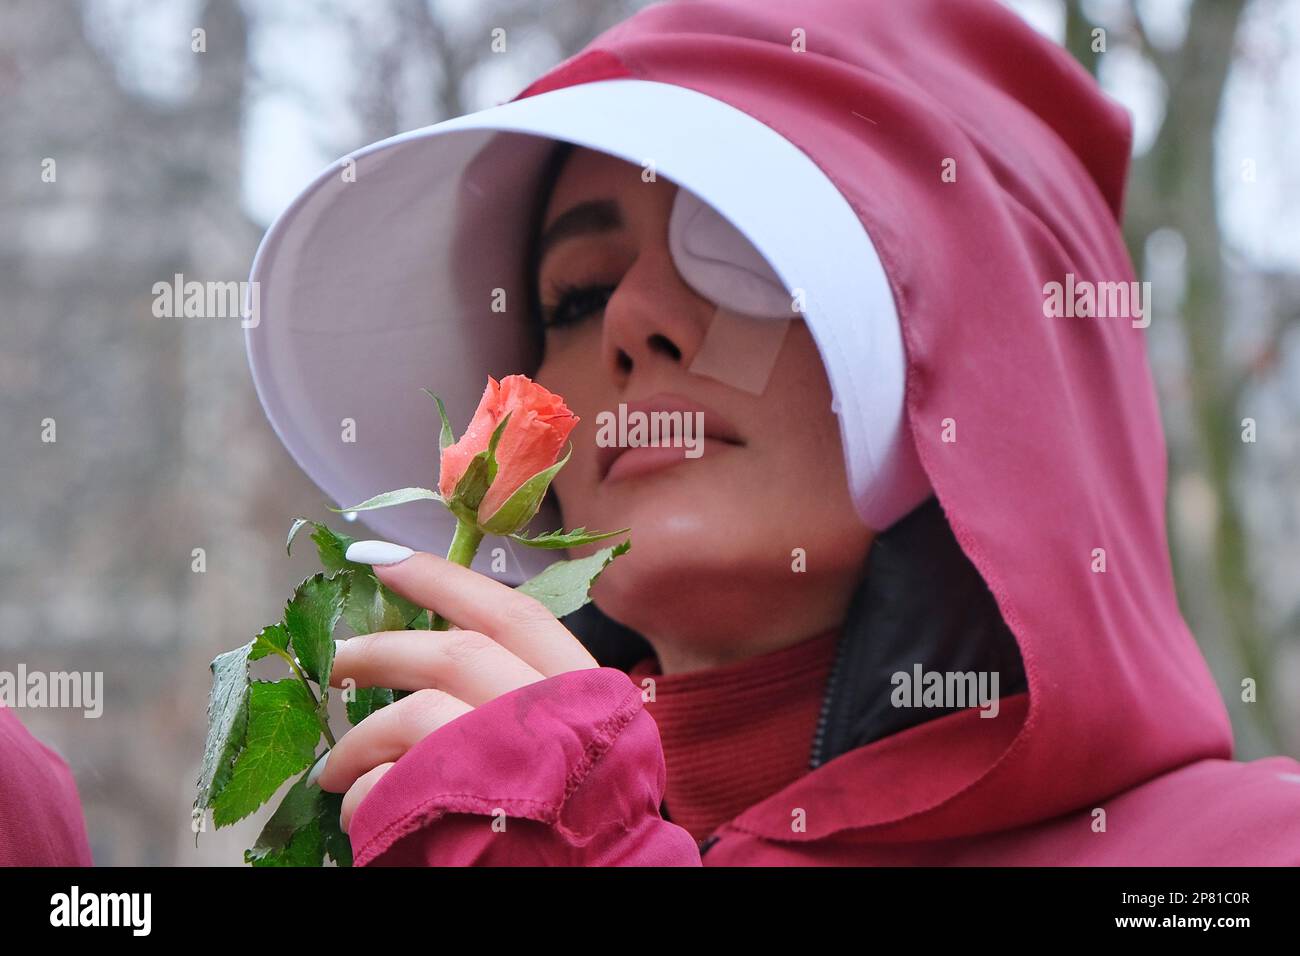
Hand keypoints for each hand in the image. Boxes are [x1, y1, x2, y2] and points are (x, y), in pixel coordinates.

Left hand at [312, 549, 599, 832]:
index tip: (382, 557)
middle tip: (338, 660)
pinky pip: (392, 785)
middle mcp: (551, 711)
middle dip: (381, 650)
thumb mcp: (586, 737)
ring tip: (333, 765)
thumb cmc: (592, 816)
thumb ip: (537, 693)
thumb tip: (454, 649)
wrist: (603, 885)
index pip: (508, 611)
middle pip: (449, 654)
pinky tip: (362, 808)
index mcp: (584, 688)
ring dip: (360, 738)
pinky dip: (365, 794)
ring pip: (412, 716)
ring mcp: (508, 758)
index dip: (441, 580)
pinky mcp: (464, 809)